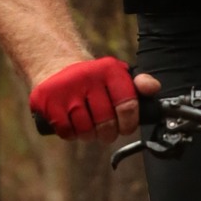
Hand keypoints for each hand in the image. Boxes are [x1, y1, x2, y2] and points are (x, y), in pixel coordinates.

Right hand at [29, 58, 161, 142]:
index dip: (129, 123)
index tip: (125, 128)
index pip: (128, 105)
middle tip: (106, 131)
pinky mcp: (47, 100)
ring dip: (89, 134)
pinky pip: (66, 131)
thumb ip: (139, 84)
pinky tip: (72, 123)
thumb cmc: (94, 79)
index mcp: (109, 69)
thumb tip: (153, 89)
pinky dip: (71, 133)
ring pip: (85, 129)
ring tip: (88, 125)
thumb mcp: (118, 75)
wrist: (55, 66)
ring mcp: (65, 88)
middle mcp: (87, 76)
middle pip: (106, 122)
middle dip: (108, 133)